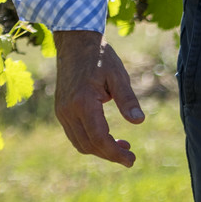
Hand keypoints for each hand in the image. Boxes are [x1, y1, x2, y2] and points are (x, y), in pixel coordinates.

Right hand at [52, 29, 142, 166]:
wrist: (75, 42)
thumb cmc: (99, 57)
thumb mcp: (118, 75)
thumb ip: (127, 99)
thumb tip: (139, 121)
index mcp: (82, 102)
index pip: (99, 139)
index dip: (115, 153)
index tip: (131, 160)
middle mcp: (67, 111)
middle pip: (89, 145)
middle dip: (110, 155)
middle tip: (130, 156)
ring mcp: (61, 112)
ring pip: (80, 143)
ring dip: (100, 150)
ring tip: (122, 146)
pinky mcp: (61, 110)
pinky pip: (74, 134)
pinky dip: (90, 141)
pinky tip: (107, 137)